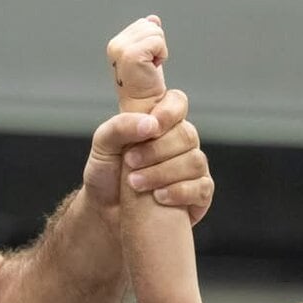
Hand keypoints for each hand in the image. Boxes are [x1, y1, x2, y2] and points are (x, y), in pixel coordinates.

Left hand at [82, 15, 209, 223]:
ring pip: (192, 157)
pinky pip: (200, 186)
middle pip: (184, 126)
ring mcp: (190, 164)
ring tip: (134, 182)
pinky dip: (176, 192)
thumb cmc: (107, 175)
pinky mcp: (198, 192)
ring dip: (160, 171)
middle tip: (130, 160)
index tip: (155, 87)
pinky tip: (157, 198)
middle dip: (157, 144)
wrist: (110, 217)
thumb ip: (118, 127)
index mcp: (155, 120)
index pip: (171, 95)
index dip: (168, 85)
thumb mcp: (102, 147)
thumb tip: (150, 124)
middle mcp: (176, 137)